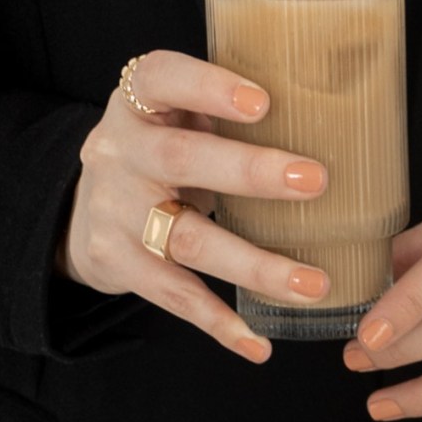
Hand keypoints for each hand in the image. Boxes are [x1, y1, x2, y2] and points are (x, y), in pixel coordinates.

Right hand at [58, 51, 332, 362]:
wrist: (82, 208)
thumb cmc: (160, 148)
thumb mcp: (178, 114)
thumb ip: (227, 112)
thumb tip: (339, 120)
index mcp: (139, 101)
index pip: (163, 78)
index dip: (209, 88)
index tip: (262, 102)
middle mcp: (120, 152)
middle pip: (182, 159)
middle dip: (249, 172)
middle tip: (314, 181)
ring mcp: (115, 211)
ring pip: (187, 239)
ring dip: (254, 265)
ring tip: (313, 284)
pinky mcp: (118, 263)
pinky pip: (173, 296)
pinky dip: (218, 322)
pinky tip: (257, 344)